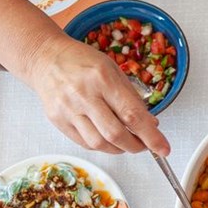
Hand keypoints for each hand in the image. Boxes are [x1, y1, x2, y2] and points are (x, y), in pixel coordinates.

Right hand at [21, 35, 170, 154]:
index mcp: (102, 78)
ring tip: (127, 143)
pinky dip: (101, 146)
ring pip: (99, 143)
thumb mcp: (113, 69)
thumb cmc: (81, 61)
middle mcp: (84, 95)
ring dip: (119, 149)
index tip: (163, 148)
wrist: (45, 58)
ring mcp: (68, 110)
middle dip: (136, 146)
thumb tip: (150, 124)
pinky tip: (108, 139)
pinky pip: (84, 143)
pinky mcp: (57, 120)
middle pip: (115, 134)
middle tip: (145, 146)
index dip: (151, 136)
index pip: (132, 114)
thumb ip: (131, 97)